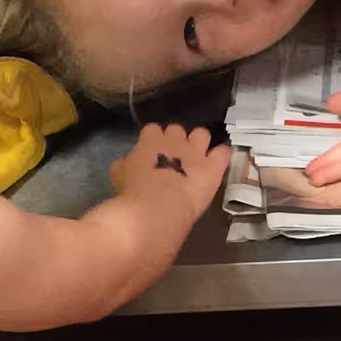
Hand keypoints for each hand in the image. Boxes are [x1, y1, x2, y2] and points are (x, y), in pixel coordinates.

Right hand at [110, 122, 229, 223]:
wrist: (156, 210)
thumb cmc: (131, 195)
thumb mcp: (118, 176)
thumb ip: (124, 164)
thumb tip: (126, 161)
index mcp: (149, 141)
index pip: (153, 129)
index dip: (154, 139)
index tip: (152, 150)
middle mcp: (174, 141)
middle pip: (177, 130)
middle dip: (176, 140)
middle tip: (173, 156)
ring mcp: (196, 153)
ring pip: (201, 134)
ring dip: (199, 142)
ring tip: (196, 157)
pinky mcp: (213, 168)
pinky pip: (222, 152)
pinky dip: (221, 154)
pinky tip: (217, 160)